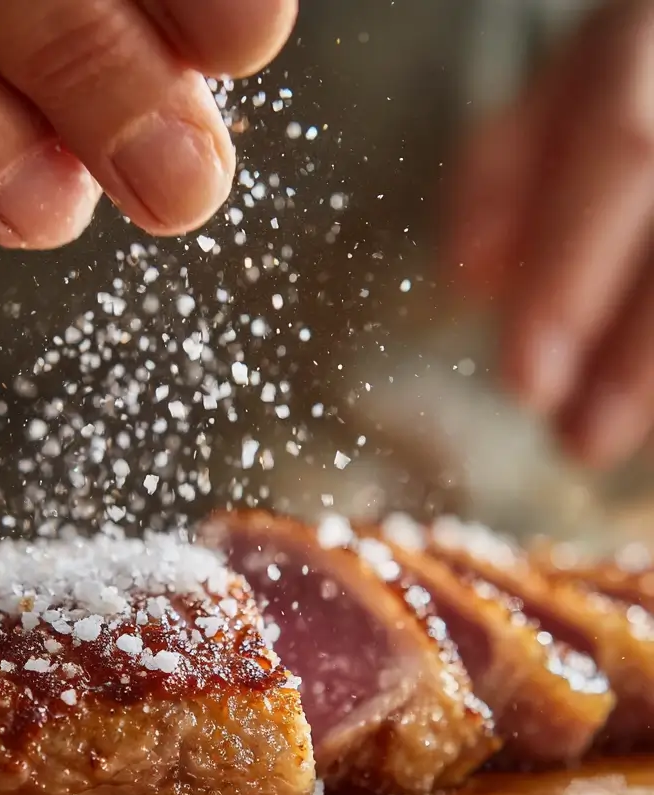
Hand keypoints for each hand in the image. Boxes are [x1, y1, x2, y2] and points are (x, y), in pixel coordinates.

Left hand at [447, 0, 653, 468]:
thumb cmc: (626, 77)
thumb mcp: (557, 92)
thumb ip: (506, 168)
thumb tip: (467, 276)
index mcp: (653, 45)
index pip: (621, 156)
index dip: (574, 276)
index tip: (527, 379)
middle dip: (635, 359)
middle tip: (575, 441)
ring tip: (597, 442)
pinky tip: (637, 419)